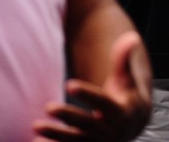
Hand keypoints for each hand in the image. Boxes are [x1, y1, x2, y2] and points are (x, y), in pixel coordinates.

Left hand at [33, 31, 152, 140]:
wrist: (132, 126)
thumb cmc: (125, 96)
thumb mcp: (126, 79)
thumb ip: (124, 60)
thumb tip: (131, 37)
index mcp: (123, 112)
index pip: (104, 102)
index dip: (87, 94)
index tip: (69, 84)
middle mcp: (111, 131)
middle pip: (88, 124)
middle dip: (69, 116)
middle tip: (48, 107)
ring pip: (76, 141)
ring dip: (57, 135)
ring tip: (36, 126)